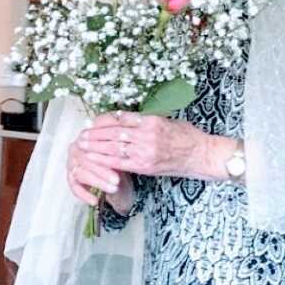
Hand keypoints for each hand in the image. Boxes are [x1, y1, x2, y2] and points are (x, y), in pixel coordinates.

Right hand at [67, 131, 133, 213]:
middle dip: (102, 171)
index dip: (105, 153)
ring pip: (81, 173)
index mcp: (85, 136)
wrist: (117, 173)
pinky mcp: (71, 177)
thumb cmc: (118, 155)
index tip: (119, 162)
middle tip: (117, 180)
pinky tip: (94, 201)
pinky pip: (74, 186)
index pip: (91, 144)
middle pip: (85, 159)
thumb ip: (120, 137)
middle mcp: (75, 149)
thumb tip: (128, 129)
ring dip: (97, 182)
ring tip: (113, 189)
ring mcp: (71, 163)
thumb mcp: (121, 146)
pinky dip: (84, 194)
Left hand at [79, 111, 214, 179]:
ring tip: (83, 146)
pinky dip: (105, 160)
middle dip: (95, 134)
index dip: (104, 121)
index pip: (121, 118)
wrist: (202, 155)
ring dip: (96, 147)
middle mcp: (147, 134)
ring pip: (114, 147)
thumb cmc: (187, 137)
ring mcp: (146, 150)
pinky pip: (121, 162)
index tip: (93, 122)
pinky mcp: (146, 165)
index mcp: (151, 120)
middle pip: (114, 132)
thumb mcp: (167, 121)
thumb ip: (147, 121)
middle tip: (82, 134)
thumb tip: (126, 120)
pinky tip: (95, 160)